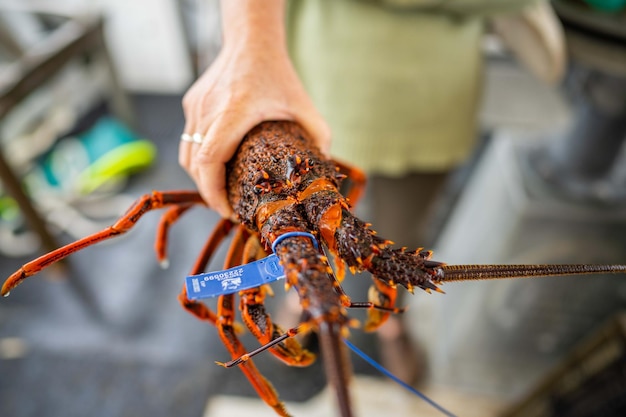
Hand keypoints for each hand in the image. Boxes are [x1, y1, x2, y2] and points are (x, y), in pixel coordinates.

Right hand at [179, 38, 329, 219]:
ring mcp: (195, 107)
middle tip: (230, 208)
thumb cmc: (278, 73)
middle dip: (209, 192)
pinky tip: (218, 167)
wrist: (251, 40)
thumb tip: (322, 167)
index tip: (228, 210)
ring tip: (222, 192)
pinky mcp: (191, 104)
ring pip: (187, 154)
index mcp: (233, 112)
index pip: (209, 161)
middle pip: (194, 164)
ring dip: (201, 178)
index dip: (214, 192)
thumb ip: (319, 135)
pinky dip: (199, 159)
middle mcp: (208, 110)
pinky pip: (190, 139)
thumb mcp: (303, 104)